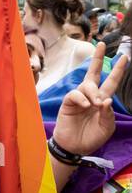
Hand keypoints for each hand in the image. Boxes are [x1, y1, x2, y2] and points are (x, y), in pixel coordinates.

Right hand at [52, 42, 127, 156]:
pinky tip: (86, 105)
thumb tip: (106, 99)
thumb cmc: (91, 138)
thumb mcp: (106, 128)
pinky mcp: (68, 103)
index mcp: (102, 100)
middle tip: (101, 44)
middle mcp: (91, 96)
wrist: (74, 148)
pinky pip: (75, 94)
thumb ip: (108, 114)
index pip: (111, 82)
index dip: (117, 70)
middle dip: (97, 58)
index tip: (124, 57)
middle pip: (94, 73)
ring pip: (87, 84)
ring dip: (93, 92)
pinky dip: (82, 98)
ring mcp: (79, 98)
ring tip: (95, 104)